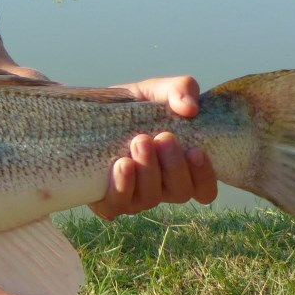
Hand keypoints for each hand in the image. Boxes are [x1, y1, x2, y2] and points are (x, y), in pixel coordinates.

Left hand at [88, 75, 217, 220]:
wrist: (89, 112)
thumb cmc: (132, 107)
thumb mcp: (156, 91)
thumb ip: (181, 90)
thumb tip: (190, 108)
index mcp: (181, 168)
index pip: (204, 189)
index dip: (205, 176)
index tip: (196, 150)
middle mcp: (161, 188)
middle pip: (179, 192)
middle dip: (174, 165)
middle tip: (163, 137)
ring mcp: (135, 197)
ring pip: (149, 198)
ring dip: (148, 171)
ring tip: (140, 141)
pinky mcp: (107, 200)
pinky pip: (117, 205)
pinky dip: (123, 185)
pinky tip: (122, 164)